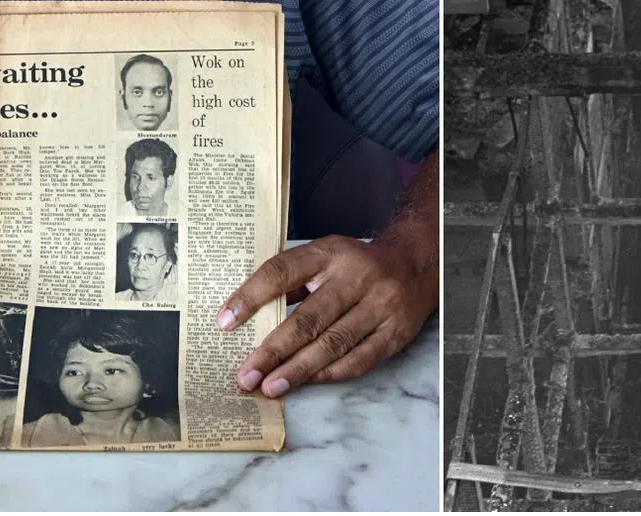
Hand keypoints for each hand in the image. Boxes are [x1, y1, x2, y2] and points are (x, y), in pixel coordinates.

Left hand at [215, 234, 437, 396]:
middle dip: (273, 350)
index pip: (283, 271)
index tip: (224, 322)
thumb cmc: (357, 265)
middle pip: (309, 318)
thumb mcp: (326, 256)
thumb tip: (246, 316)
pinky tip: (306, 383)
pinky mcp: (394, 333)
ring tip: (269, 387)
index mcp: (331, 253)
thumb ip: (292, 281)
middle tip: (245, 375)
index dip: (251, 296)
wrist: (416, 265)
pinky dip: (328, 374)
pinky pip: (357, 360)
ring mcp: (379, 306)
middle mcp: (356, 277)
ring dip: (297, 370)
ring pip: (333, 344)